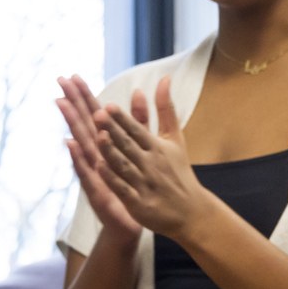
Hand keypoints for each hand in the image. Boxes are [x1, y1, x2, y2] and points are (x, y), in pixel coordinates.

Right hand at [57, 75, 138, 243]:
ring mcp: (92, 172)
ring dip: (71, 123)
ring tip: (61, 103)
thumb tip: (138, 92)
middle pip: (83, 123)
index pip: (93, 115)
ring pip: (81, 143)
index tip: (73, 75)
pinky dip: (78, 158)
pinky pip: (85, 171)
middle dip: (72, 102)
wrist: (130, 222)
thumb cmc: (133, 185)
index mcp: (106, 145)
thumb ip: (140, 121)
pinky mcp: (95, 189)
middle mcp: (95, 155)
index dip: (84, 95)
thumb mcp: (140, 149)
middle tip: (60, 81)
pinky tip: (70, 144)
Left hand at [90, 78, 218, 240]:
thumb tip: (164, 78)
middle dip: (113, 130)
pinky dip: (112, 179)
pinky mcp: (139, 203)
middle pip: (128, 145)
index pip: (137, 130)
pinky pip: (123, 189)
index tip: (108, 106)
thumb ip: (166, 109)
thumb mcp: (175, 138)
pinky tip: (99, 168)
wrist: (191, 210)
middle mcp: (151, 164)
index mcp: (157, 147)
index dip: (122, 119)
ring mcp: (144, 184)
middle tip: (97, 115)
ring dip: (111, 152)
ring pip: (124, 165)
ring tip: (97, 137)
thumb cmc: (179, 171)